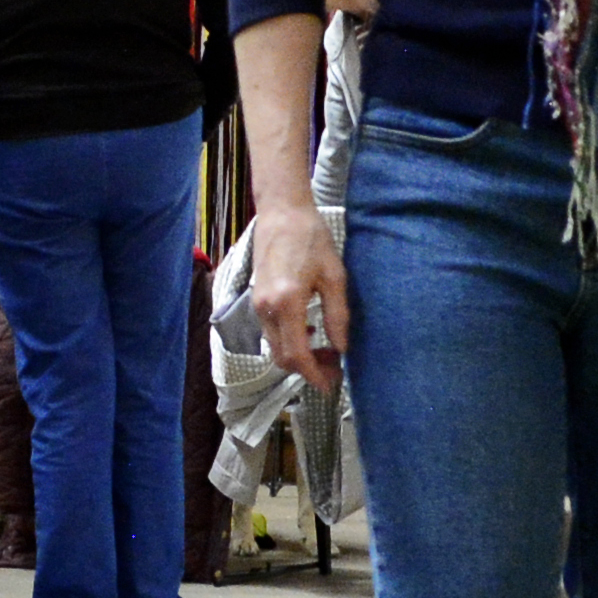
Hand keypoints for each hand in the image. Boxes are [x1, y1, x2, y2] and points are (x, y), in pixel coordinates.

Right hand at [248, 201, 347, 383]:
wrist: (281, 213)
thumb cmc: (312, 239)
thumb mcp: (334, 277)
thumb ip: (337, 315)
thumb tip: (341, 348)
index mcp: (287, 303)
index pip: (296, 355)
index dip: (313, 375)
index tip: (330, 384)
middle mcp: (266, 308)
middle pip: (282, 358)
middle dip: (308, 369)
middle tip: (334, 367)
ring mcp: (257, 305)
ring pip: (275, 347)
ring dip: (299, 356)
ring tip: (327, 351)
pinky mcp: (256, 300)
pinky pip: (271, 333)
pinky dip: (290, 341)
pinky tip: (311, 332)